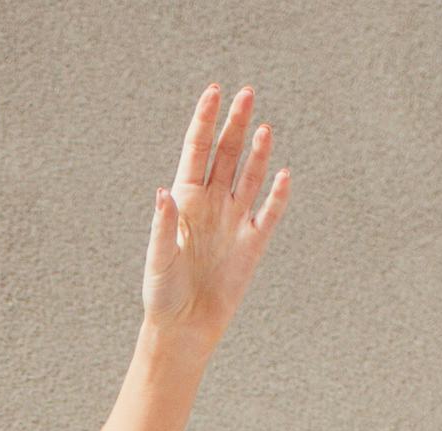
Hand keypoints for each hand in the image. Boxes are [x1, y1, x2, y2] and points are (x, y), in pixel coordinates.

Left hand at [140, 85, 289, 352]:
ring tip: (263, 127)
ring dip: (257, 152)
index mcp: (185, 199)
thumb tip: (163, 192)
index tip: (215, 91)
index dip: (206, 120)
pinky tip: (283, 174)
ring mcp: (234, 221)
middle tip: (247, 93)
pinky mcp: (253, 244)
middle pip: (227, 154)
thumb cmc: (163, 294)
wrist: (185, 328)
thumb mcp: (158, 259)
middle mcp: (211, 203)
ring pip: (249, 177)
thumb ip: (163, 225)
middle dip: (236, 124)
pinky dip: (277, 195)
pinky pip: (269, 213)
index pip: (197, 149)